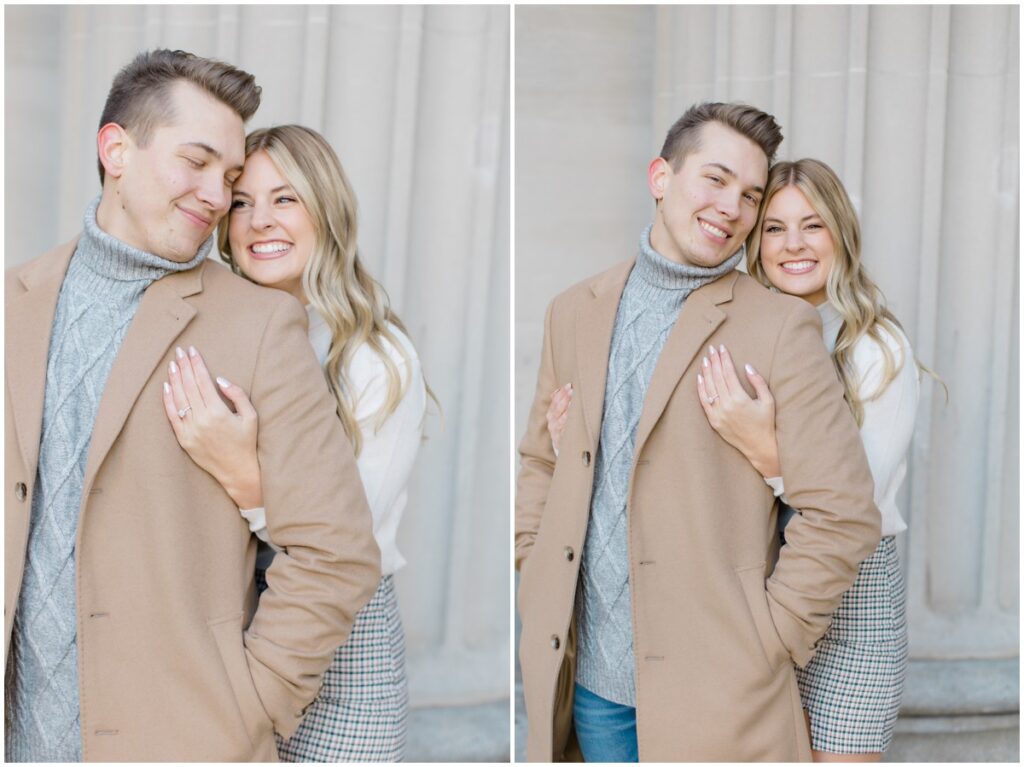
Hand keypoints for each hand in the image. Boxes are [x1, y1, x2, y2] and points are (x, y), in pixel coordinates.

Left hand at [161, 345, 263, 508]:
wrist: (238, 471)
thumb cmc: (247, 442)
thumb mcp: (250, 416)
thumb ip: (237, 395)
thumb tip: (220, 379)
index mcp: (218, 411)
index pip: (203, 380)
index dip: (197, 364)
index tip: (192, 351)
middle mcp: (201, 419)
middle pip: (189, 386)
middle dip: (184, 366)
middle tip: (179, 351)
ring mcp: (190, 430)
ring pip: (178, 398)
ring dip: (174, 379)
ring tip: (173, 364)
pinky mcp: (184, 439)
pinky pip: (172, 416)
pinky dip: (168, 400)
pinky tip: (167, 386)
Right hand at [546, 383, 572, 454]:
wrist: (566, 450)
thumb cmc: (566, 429)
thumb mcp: (560, 416)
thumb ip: (559, 403)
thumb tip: (557, 390)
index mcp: (551, 415)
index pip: (554, 401)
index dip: (561, 393)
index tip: (569, 385)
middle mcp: (551, 424)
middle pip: (556, 409)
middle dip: (564, 398)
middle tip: (573, 390)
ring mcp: (555, 433)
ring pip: (559, 419)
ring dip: (566, 409)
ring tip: (574, 400)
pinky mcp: (560, 442)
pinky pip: (563, 431)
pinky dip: (567, 423)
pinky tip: (572, 417)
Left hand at [697, 344, 780, 477]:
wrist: (760, 447)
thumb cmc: (766, 423)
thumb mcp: (768, 401)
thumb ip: (758, 382)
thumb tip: (747, 366)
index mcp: (740, 399)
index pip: (728, 373)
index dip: (724, 359)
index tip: (722, 348)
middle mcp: (726, 405)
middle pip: (717, 377)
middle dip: (714, 361)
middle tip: (711, 349)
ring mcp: (718, 414)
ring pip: (709, 388)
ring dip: (706, 372)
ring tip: (706, 359)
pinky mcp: (713, 421)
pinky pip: (704, 402)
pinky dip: (701, 389)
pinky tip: (700, 377)